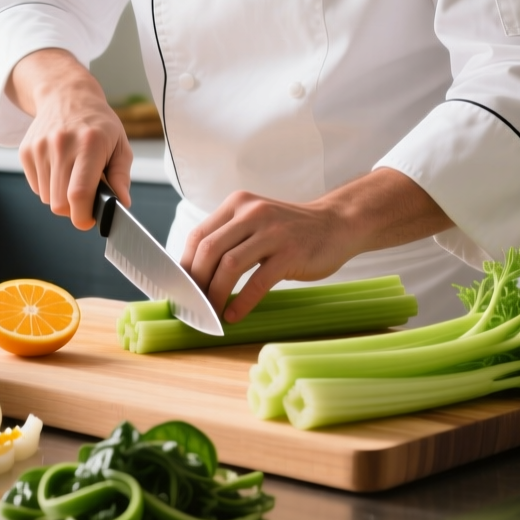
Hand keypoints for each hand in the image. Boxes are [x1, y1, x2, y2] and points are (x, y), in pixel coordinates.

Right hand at [6, 48, 133, 228]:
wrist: (66, 95)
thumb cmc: (98, 123)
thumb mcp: (119, 145)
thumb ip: (121, 177)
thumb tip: (121, 204)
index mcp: (89, 144)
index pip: (79, 193)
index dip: (83, 216)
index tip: (89, 220)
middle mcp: (61, 144)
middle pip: (59, 203)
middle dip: (74, 210)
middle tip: (85, 199)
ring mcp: (40, 147)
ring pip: (47, 199)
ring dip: (61, 197)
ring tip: (73, 177)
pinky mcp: (26, 151)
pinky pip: (36, 187)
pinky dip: (49, 187)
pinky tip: (59, 169)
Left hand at [181, 169, 451, 322]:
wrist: (338, 224)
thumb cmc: (291, 231)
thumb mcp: (256, 222)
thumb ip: (229, 238)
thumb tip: (194, 273)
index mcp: (238, 204)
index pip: (198, 236)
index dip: (184, 266)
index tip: (181, 289)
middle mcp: (252, 213)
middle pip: (208, 250)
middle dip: (196, 283)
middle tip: (193, 305)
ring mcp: (273, 232)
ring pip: (229, 265)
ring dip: (215, 294)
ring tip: (211, 313)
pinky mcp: (291, 253)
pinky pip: (258, 281)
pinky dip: (242, 302)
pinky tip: (234, 315)